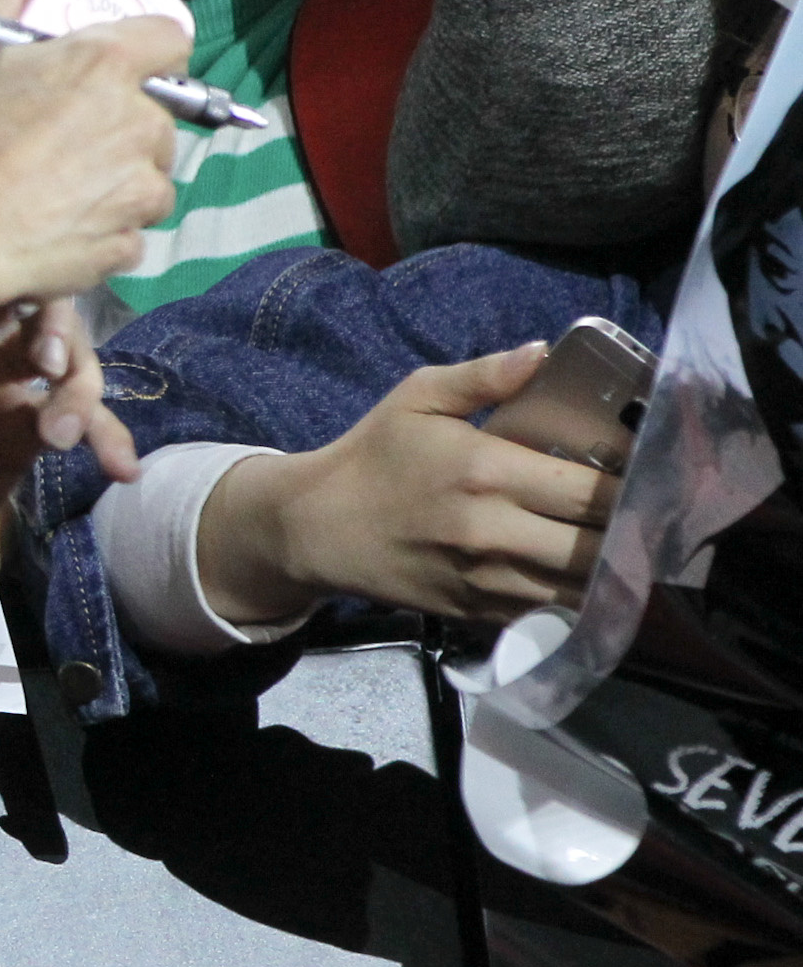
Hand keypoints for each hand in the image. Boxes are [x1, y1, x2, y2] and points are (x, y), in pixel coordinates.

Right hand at [0, 0, 182, 324]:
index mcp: (104, 64)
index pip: (170, 36)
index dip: (147, 49)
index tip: (118, 65)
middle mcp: (139, 123)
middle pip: (158, 114)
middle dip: (122, 122)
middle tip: (67, 135)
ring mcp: (139, 188)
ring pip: (148, 176)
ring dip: (119, 179)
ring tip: (61, 188)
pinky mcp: (127, 242)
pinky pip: (128, 230)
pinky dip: (103, 229)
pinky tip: (58, 227)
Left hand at [0, 297, 131, 607]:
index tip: (14, 308)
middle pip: (23, 303)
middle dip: (51, 319)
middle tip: (49, 362)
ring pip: (61, 355)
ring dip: (79, 380)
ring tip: (63, 436)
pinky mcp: (19, 437)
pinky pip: (77, 420)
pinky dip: (106, 435)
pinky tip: (121, 468)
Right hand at [196, 344, 621, 628]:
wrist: (317, 527)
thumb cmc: (374, 456)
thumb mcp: (417, 397)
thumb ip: (484, 375)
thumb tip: (543, 351)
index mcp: (485, 470)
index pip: (589, 490)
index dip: (632, 487)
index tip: (650, 476)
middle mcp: (492, 530)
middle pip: (596, 546)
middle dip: (629, 533)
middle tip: (646, 515)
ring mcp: (485, 579)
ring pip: (580, 588)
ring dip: (610, 571)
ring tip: (625, 547)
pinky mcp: (477, 612)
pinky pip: (548, 614)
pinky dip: (575, 599)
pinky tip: (584, 578)